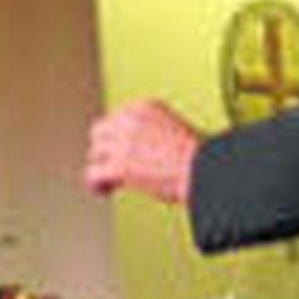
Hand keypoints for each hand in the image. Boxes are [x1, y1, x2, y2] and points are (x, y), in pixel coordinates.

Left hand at [85, 99, 201, 203]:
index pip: (116, 117)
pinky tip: (105, 191)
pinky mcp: (120, 166)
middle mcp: (130, 121)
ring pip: (94, 153)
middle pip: (99, 132)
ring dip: (101, 167)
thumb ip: (150, 132)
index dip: (117, 138)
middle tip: (113, 166)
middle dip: (105, 149)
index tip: (124, 153)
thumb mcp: (172, 129)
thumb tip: (138, 151)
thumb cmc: (198, 158)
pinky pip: (93, 174)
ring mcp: (123, 143)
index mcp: (144, 107)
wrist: (206, 170)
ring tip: (109, 182)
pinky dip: (96, 185)